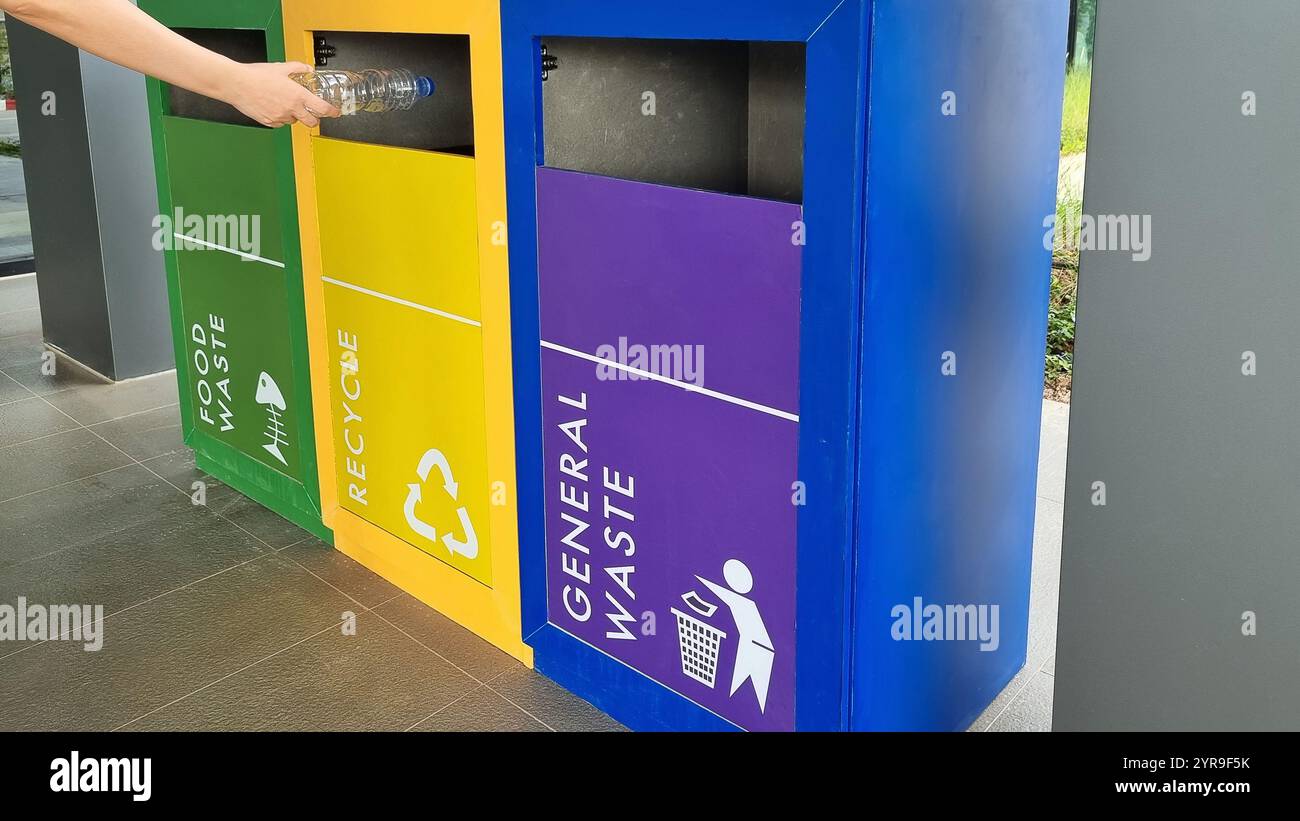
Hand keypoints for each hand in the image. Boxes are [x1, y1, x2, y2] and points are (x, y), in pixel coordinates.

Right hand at [224, 61, 339, 127]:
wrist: (236, 83)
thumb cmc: (256, 75)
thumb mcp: (281, 67)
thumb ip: (298, 68)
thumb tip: (308, 69)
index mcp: (297, 95)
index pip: (322, 108)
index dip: (332, 112)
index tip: (335, 112)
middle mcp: (291, 109)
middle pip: (311, 122)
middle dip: (314, 119)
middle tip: (312, 114)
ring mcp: (280, 117)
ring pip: (293, 121)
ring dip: (293, 115)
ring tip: (283, 103)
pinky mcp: (269, 122)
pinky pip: (280, 123)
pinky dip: (280, 117)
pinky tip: (273, 106)